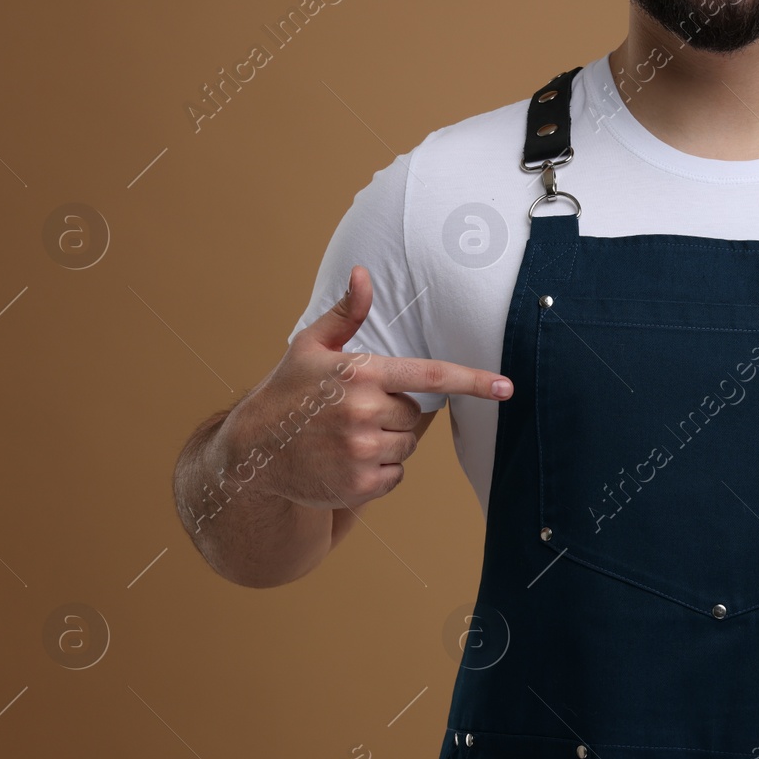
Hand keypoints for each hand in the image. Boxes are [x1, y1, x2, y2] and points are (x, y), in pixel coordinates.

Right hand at [235, 265, 512, 508]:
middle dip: (393, 413)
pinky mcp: (360, 485)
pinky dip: (379, 471)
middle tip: (354, 413)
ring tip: (346, 438)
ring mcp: (362, 451)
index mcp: (360, 373)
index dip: (472, 381)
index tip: (505, 387)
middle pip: (416, 415)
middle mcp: (364, 412)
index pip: (430, 375)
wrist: (253, 452)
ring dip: (387, 443)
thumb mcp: (311, 347)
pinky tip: (345, 461)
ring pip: (407, 447)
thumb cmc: (287, 393)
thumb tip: (364, 273)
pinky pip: (396, 476)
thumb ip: (347, 314)